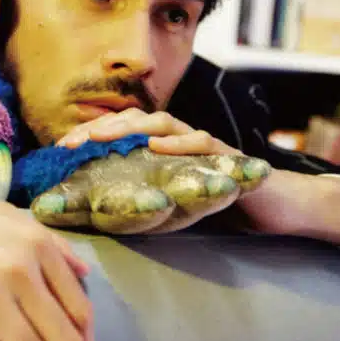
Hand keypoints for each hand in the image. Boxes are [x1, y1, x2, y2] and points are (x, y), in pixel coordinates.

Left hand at [57, 110, 339, 251]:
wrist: (282, 207)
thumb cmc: (224, 205)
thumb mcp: (174, 204)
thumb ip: (143, 203)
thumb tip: (94, 218)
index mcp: (163, 150)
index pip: (120, 135)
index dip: (89, 138)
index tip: (57, 151)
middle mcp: (180, 141)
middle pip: (133, 122)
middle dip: (99, 128)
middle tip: (68, 142)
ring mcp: (204, 147)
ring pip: (161, 124)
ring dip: (129, 127)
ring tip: (101, 135)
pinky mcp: (229, 158)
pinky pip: (203, 143)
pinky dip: (179, 142)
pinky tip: (158, 145)